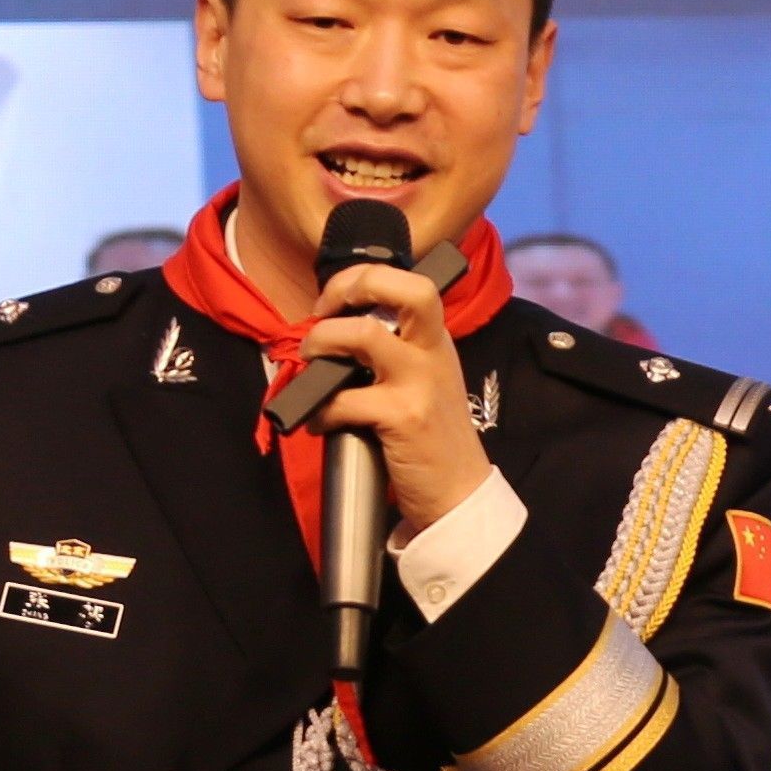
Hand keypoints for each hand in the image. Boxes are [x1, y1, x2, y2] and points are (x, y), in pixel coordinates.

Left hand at [307, 250, 498, 535]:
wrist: (459, 493)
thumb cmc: (433, 438)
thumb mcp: (426, 382)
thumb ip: (397, 351)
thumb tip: (338, 334)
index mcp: (436, 340)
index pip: (411, 282)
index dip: (363, 278)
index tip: (335, 303)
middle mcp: (431, 353)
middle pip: (401, 289)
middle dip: (349, 287)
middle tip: (324, 314)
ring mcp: (418, 384)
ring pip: (361, 335)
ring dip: (321, 344)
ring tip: (311, 365)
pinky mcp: (401, 418)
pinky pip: (342, 399)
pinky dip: (319, 411)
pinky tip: (319, 423)